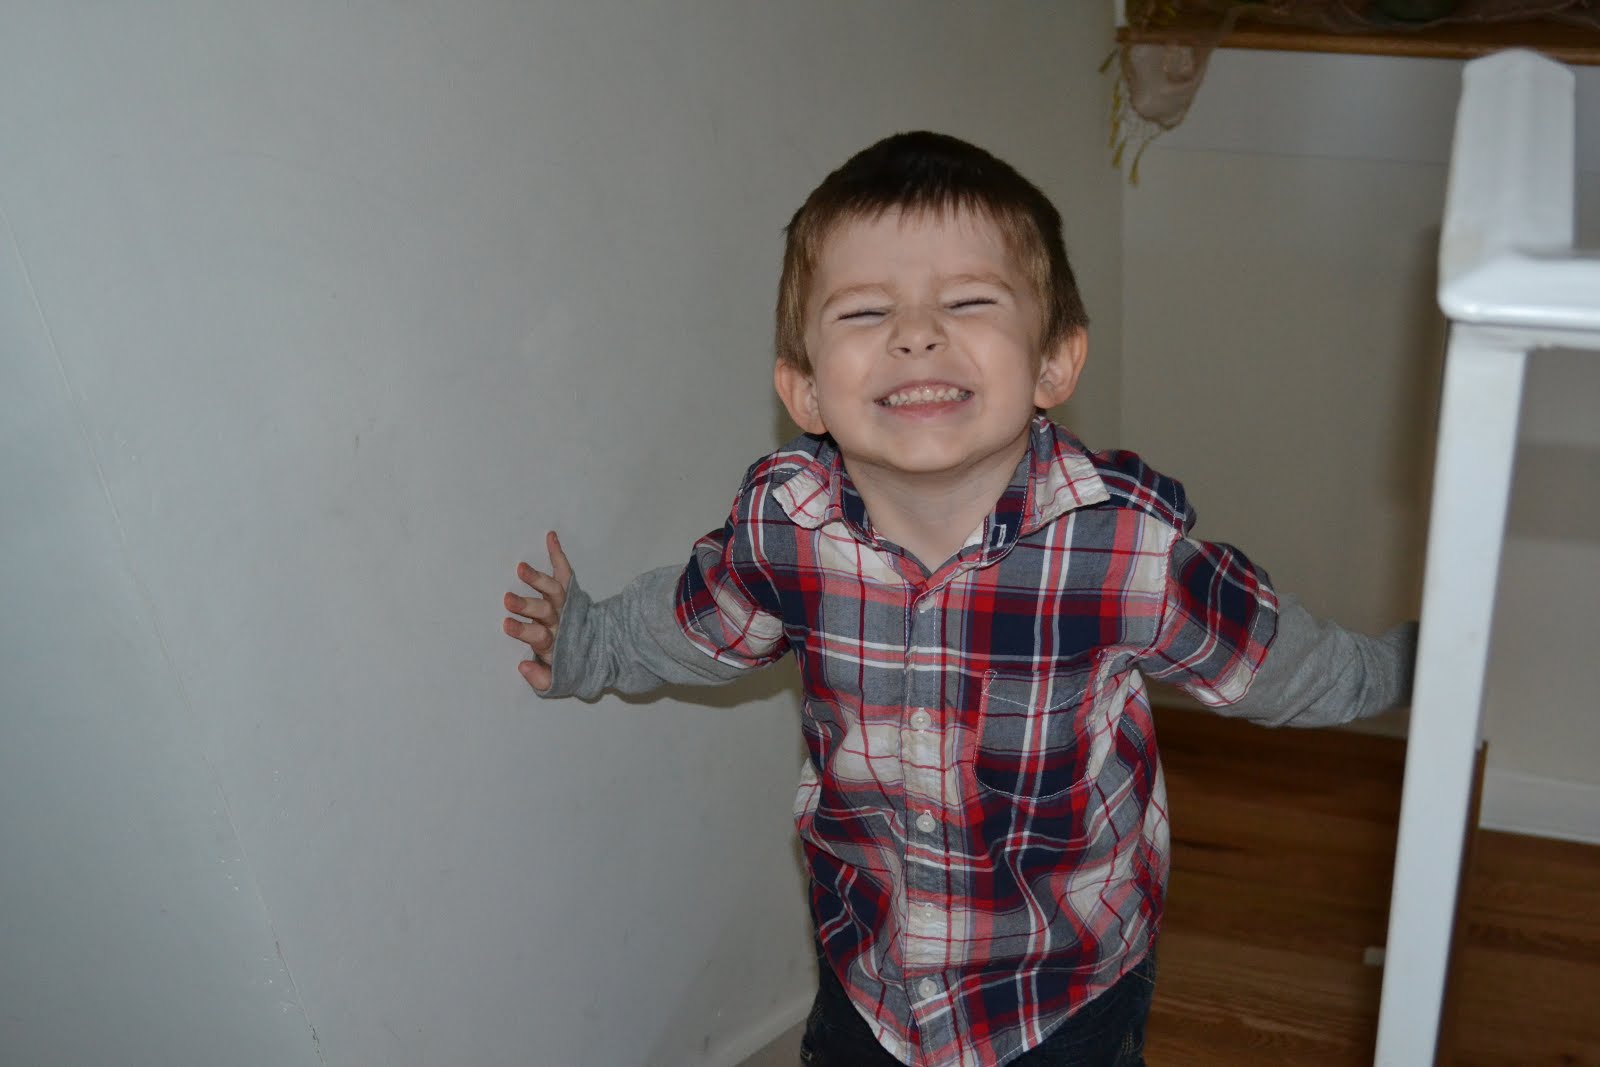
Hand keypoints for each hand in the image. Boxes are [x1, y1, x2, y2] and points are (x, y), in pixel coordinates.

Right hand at [504, 531, 572, 690]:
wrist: (602, 651)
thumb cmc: (568, 664)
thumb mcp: (557, 681)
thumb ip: (540, 679)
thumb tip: (522, 667)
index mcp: (553, 644)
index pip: (538, 637)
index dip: (524, 632)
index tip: (506, 624)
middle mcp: (559, 622)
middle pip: (544, 612)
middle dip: (526, 606)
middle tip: (508, 598)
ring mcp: (566, 606)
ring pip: (553, 591)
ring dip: (537, 579)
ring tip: (521, 568)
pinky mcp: (572, 593)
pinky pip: (565, 573)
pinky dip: (558, 555)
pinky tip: (551, 537)